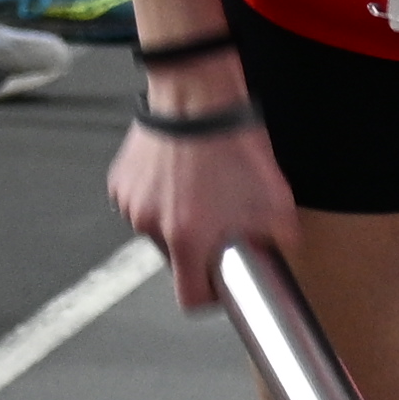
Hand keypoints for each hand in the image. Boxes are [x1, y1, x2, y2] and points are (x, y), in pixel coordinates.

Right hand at [108, 72, 295, 310]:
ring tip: (202, 194)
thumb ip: (278, 243)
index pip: (188, 297)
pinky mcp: (119, 184)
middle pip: (175, 260)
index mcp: (187, 238)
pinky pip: (141, 205)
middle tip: (220, 224)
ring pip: (157, 231)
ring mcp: (131, 204)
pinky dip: (160, 200)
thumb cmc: (235, 148)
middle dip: (198, 250)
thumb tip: (276, 262)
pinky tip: (182, 179)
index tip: (220, 286)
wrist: (199, 102)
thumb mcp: (277, 203)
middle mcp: (151, 226)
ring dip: (178, 223)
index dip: (208, 297)